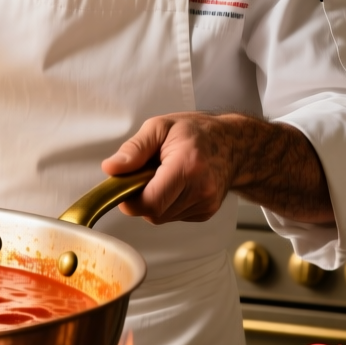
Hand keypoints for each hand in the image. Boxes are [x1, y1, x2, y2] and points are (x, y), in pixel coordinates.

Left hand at [101, 112, 334, 224]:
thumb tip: (111, 169)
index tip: (127, 183)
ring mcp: (206, 204)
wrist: (234, 144)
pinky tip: (177, 185)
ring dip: (155, 201)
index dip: (131, 199)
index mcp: (188, 166)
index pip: (150, 202)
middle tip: (147, 174)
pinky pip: (174, 216)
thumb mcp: (160, 127)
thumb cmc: (196, 132)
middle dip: (142, 198)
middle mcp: (201, 190)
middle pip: (154, 213)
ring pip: (162, 217)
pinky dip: (168, 203)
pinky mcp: (206, 213)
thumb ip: (134, 149)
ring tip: (165, 176)